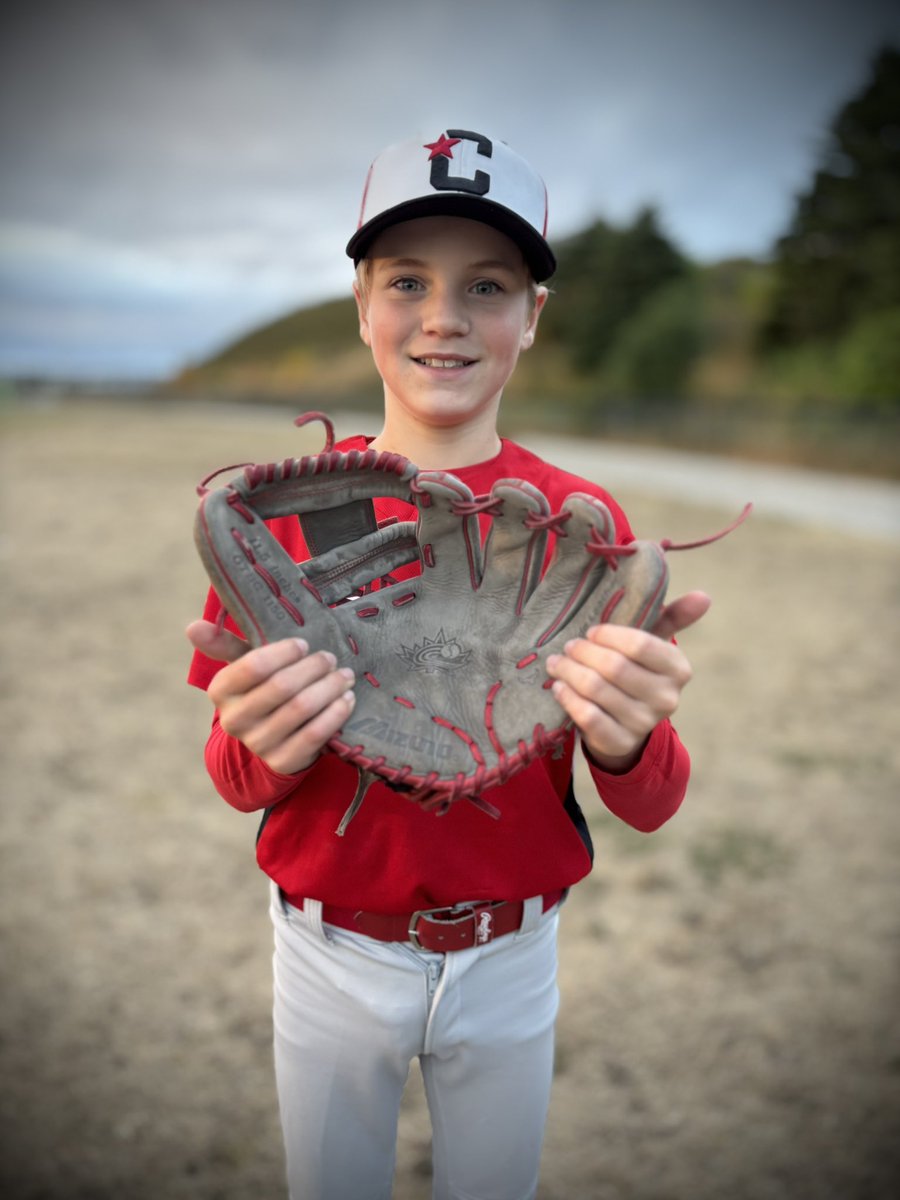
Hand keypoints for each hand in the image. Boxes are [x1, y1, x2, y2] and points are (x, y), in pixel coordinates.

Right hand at [186, 620, 355, 775]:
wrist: (270, 741)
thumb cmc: (262, 690)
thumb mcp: (245, 666)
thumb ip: (224, 644)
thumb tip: (191, 626)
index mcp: (221, 690)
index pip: (254, 666)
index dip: (284, 653)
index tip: (303, 644)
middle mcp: (235, 720)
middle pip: (282, 686)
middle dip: (313, 668)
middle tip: (330, 658)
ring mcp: (259, 743)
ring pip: (301, 708)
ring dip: (330, 688)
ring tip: (345, 676)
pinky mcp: (283, 761)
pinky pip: (315, 734)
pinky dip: (336, 713)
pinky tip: (347, 699)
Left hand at [545, 591, 710, 772]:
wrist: (624, 723)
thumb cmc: (636, 670)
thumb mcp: (653, 642)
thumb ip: (674, 617)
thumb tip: (704, 596)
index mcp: (678, 669)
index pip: (639, 645)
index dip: (609, 635)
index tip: (591, 631)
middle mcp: (666, 698)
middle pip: (614, 667)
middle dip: (583, 653)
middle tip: (568, 646)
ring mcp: (644, 723)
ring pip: (596, 689)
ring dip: (569, 672)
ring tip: (557, 663)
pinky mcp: (620, 742)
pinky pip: (588, 716)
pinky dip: (568, 698)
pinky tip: (559, 687)